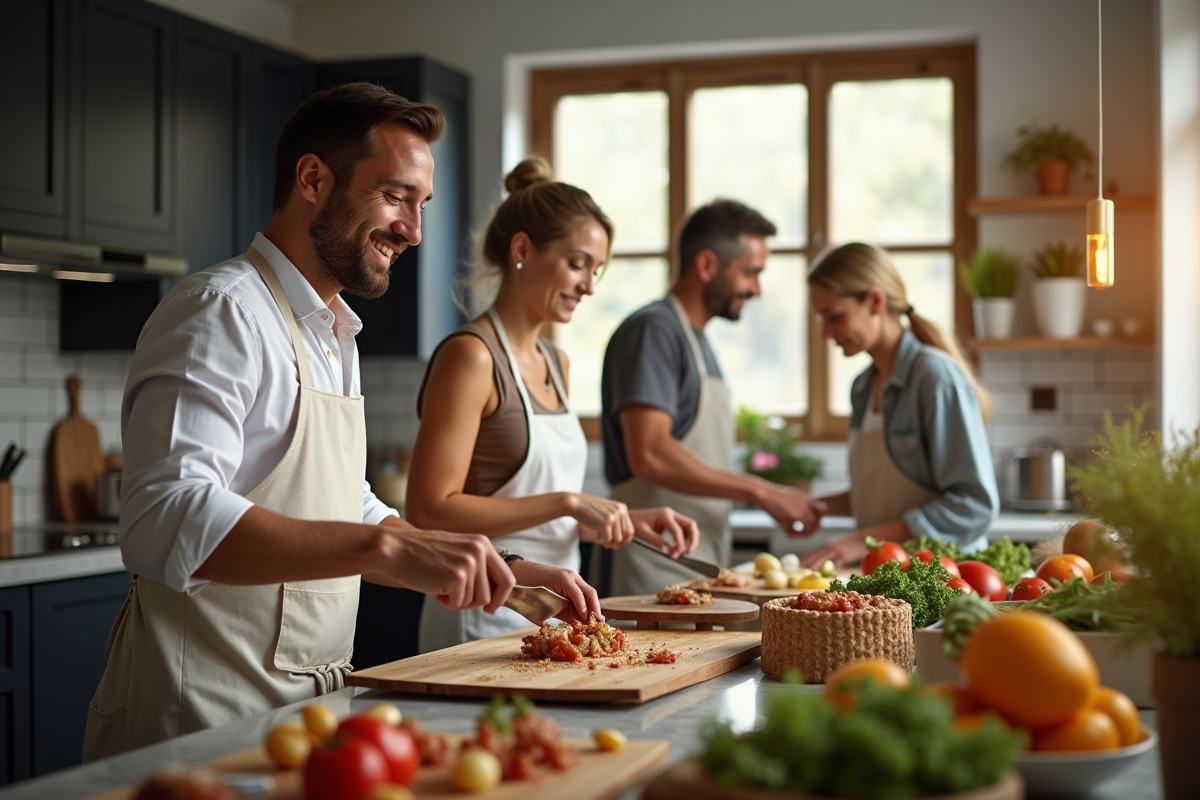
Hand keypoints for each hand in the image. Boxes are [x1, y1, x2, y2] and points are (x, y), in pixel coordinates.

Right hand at [370, 528, 513, 613]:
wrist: (396, 549)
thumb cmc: (422, 554)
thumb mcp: (458, 551)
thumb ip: (477, 565)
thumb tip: (494, 592)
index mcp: (482, 543)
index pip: (507, 576)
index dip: (501, 596)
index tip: (491, 606)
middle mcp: (479, 550)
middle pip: (493, 593)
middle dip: (478, 603)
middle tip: (461, 601)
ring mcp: (469, 563)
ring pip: (476, 601)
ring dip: (459, 601)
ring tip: (442, 587)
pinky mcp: (457, 577)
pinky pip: (459, 604)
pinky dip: (447, 603)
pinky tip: (435, 589)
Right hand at [509, 560, 602, 623]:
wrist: (515, 577)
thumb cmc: (529, 591)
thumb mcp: (551, 605)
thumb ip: (564, 612)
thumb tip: (578, 624)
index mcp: (571, 583)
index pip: (589, 596)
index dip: (595, 610)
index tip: (597, 624)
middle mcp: (572, 577)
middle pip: (591, 594)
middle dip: (596, 610)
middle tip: (597, 625)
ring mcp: (567, 575)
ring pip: (587, 592)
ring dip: (590, 609)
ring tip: (591, 623)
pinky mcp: (561, 576)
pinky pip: (575, 591)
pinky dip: (580, 603)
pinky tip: (581, 615)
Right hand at [569, 493, 634, 548]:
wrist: (575, 503)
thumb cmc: (589, 508)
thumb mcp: (607, 511)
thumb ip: (616, 522)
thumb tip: (622, 541)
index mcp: (622, 508)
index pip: (630, 530)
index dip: (624, 540)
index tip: (616, 543)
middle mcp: (620, 511)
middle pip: (625, 536)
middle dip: (616, 542)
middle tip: (607, 542)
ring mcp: (613, 517)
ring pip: (617, 539)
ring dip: (608, 541)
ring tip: (600, 535)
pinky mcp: (605, 523)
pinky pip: (607, 540)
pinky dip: (602, 541)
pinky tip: (597, 535)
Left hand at [629, 507, 699, 556]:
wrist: (629, 518)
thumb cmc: (635, 522)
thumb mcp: (644, 533)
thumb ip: (657, 542)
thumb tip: (669, 550)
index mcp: (665, 514)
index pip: (678, 529)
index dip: (679, 543)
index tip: (677, 553)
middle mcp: (671, 514)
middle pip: (690, 525)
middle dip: (692, 539)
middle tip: (689, 552)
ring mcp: (672, 518)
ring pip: (689, 528)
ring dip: (689, 540)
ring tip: (683, 552)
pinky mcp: (671, 524)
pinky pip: (683, 531)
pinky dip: (683, 540)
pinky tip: (679, 548)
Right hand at [758, 483, 826, 536]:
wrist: (764, 494)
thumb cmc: (774, 498)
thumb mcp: (792, 497)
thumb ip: (801, 505)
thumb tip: (805, 519)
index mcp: (807, 498)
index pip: (822, 510)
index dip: (818, 519)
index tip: (810, 523)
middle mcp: (808, 503)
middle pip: (818, 521)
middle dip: (811, 529)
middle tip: (802, 533)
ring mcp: (803, 509)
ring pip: (811, 528)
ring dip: (804, 534)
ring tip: (794, 534)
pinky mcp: (795, 516)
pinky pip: (802, 531)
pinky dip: (796, 535)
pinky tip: (788, 533)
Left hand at [800, 531, 868, 569]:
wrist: (861, 538)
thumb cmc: (848, 544)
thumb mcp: (835, 545)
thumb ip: (827, 551)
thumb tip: (818, 557)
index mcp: (825, 545)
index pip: (811, 552)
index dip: (803, 559)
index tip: (796, 566)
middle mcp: (828, 547)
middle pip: (814, 555)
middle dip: (805, 563)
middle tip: (797, 570)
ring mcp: (836, 551)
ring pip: (823, 558)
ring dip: (815, 565)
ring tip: (808, 571)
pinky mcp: (844, 555)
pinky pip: (837, 562)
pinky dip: (831, 568)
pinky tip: (828, 574)